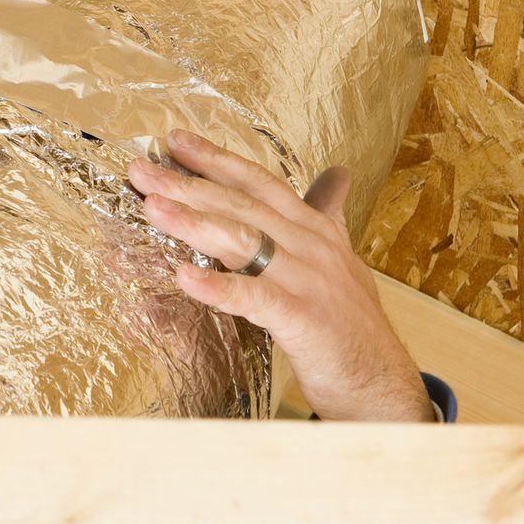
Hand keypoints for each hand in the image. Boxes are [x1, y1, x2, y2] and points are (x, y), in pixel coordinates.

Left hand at [128, 130, 434, 422]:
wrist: (382, 382)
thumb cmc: (353, 324)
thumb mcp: (340, 260)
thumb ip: (328, 216)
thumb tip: (336, 176)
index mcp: (315, 229)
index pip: (259, 182)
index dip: (217, 160)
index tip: (174, 141)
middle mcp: (312, 246)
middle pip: (241, 205)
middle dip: (188, 185)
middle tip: (141, 171)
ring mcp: (309, 281)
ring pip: (244, 241)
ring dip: (194, 222)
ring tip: (152, 208)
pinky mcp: (303, 320)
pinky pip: (254, 298)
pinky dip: (218, 287)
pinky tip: (184, 277)